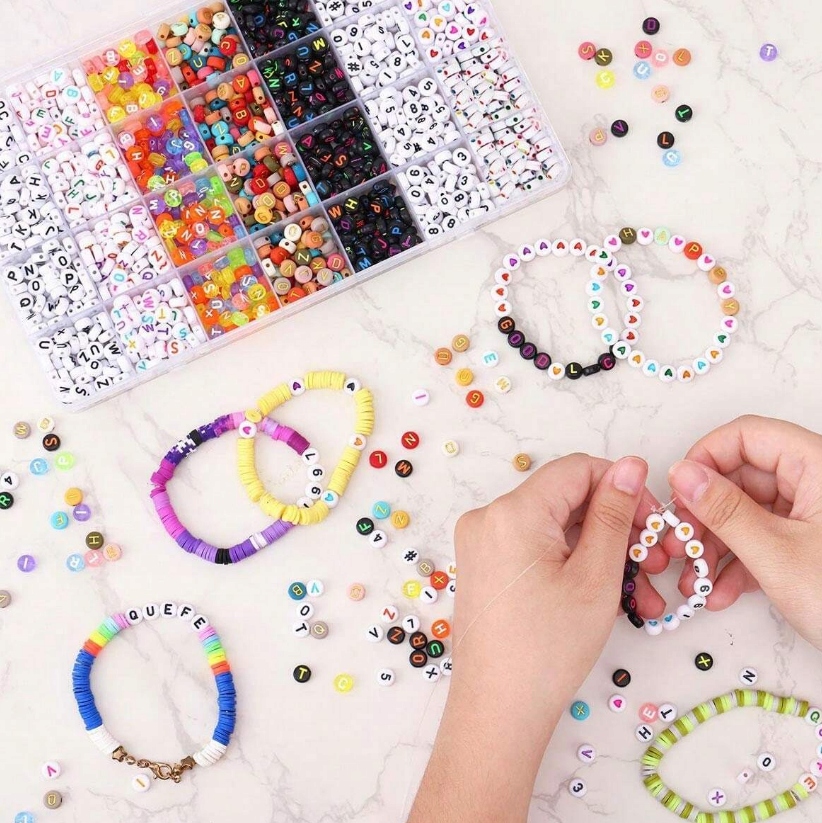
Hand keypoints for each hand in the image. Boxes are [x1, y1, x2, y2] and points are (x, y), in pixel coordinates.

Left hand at [409, 454, 651, 822]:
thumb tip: (629, 464)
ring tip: (642, 598)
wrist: (497, 710)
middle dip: (618, 530)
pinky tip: (607, 597)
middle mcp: (488, 517)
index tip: (654, 523)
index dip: (623, 488)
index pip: (578, 470)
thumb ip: (614, 514)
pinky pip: (537, 548)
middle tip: (655, 567)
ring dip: (602, 555)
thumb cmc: (548, 649)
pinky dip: (572, 565)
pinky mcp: (485, 565)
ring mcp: (482, 542)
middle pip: (568, 501)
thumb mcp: (595, 577)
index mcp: (512, 511)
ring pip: (557, 529)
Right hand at [663, 415, 821, 648]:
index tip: (681, 490)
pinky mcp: (810, 545)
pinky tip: (720, 591)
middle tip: (680, 541)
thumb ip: (724, 510)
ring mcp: (813, 516)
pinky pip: (762, 539)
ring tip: (695, 577)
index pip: (748, 436)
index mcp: (818, 467)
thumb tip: (684, 475)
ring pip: (746, 513)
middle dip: (704, 514)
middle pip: (741, 478)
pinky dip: (738, 564)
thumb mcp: (776, 554)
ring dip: (714, 546)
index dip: (707, 458)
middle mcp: (816, 485)